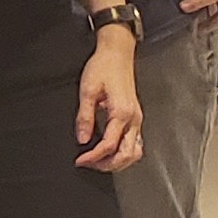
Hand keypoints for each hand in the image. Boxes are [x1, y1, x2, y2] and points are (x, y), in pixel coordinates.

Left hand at [76, 29, 143, 172]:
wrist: (117, 53)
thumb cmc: (103, 67)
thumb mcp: (87, 91)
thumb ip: (84, 117)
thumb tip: (82, 139)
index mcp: (121, 113)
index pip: (109, 145)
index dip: (93, 157)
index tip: (80, 160)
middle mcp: (133, 118)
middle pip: (126, 154)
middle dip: (107, 165)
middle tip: (89, 165)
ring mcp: (137, 118)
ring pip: (134, 151)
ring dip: (118, 161)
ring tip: (99, 162)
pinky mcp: (135, 116)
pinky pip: (135, 142)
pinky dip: (124, 152)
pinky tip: (111, 152)